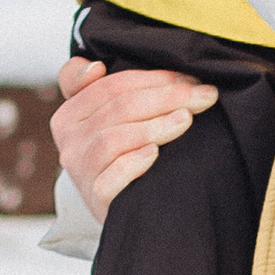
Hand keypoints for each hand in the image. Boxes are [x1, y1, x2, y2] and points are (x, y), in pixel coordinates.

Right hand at [52, 53, 216, 209]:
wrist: (125, 208)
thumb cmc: (122, 155)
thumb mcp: (108, 118)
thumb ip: (99, 86)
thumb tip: (97, 66)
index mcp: (71, 114)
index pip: (112, 86)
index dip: (153, 79)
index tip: (190, 78)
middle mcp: (70, 141)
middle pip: (119, 108)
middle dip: (166, 97)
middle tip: (204, 95)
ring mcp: (80, 171)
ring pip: (115, 139)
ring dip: (155, 126)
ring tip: (187, 119)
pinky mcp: (95, 198)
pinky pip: (111, 177)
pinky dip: (133, 163)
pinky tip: (155, 154)